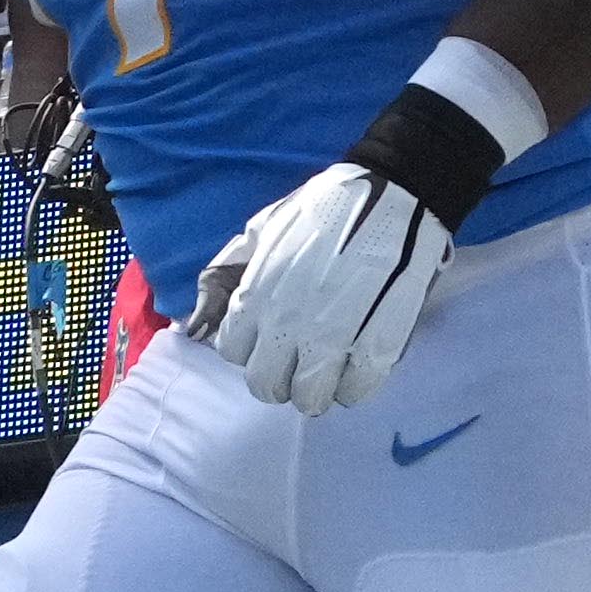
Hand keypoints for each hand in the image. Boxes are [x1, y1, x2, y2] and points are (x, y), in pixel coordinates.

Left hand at [188, 146, 469, 410]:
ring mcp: (333, 340)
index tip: (270, 334)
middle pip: (267, 385)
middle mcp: (286, 326)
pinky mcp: (378, 346)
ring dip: (318, 387)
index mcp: (255, 297)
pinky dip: (355, 386)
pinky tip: (359, 365)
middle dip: (280, 376)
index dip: (251, 345)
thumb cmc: (325, 208)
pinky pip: (357, 392)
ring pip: (310, 398)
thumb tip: (196, 326)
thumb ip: (225, 278)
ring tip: (332, 366)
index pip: (233, 352)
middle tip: (300, 358)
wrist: (395, 193)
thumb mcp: (260, 231)